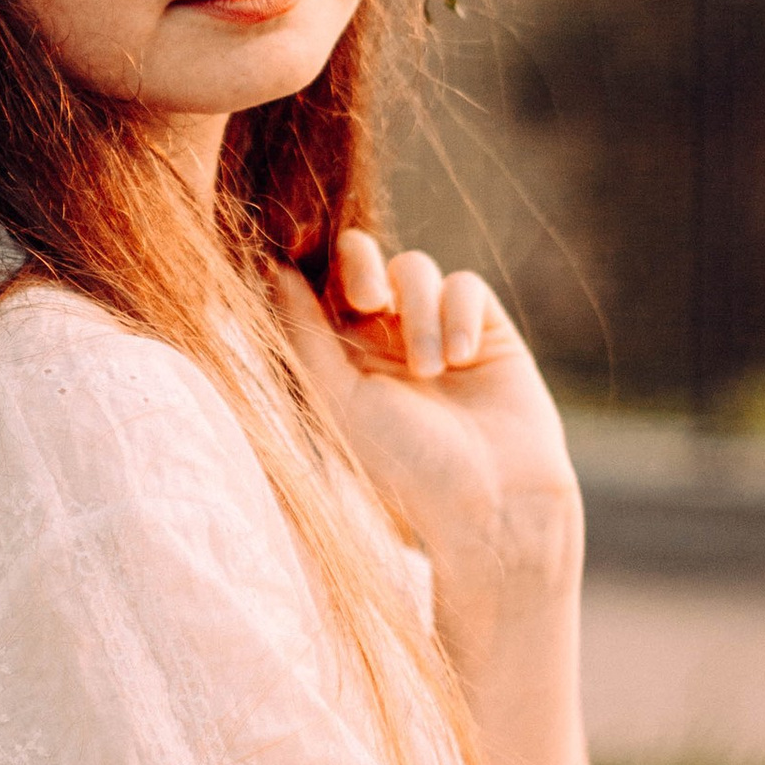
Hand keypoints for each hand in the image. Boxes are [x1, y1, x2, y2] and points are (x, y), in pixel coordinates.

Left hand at [269, 229, 583, 645]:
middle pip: (362, 261)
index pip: (318, 286)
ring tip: (431, 371)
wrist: (492, 503)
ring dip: (420, 313)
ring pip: (415, 269)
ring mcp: (436, 331)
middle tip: (370, 299)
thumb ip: (303, 331)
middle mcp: (386, 340)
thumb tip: (272, 266)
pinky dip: (459, 313)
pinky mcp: (485, 330)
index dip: (316, 265)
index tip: (317, 274)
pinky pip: (464, 286)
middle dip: (362, 266)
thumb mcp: (337, 399)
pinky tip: (463, 358)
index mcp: (341, 357)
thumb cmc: (404, 464)